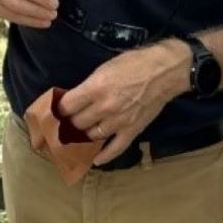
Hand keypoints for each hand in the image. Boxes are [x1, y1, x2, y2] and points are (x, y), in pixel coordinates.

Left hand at [58, 39, 186, 164]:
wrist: (164, 71)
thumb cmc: (134, 63)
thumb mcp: (105, 67)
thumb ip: (89, 85)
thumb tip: (75, 98)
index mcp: (96, 87)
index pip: (67, 106)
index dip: (60, 109)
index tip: (59, 110)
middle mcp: (105, 107)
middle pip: (77, 123)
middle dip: (71, 122)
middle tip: (69, 120)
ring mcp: (119, 121)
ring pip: (92, 136)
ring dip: (84, 135)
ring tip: (80, 134)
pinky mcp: (132, 130)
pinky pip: (115, 148)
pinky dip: (104, 156)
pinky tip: (95, 159)